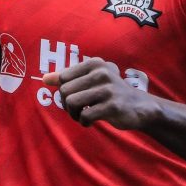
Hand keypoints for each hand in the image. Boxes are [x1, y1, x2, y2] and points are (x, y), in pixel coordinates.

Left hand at [43, 58, 158, 129]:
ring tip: (82, 115)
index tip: (74, 97)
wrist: (141, 108)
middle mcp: (101, 73)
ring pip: (71, 102)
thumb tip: (44, 79)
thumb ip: (68, 78)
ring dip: (73, 114)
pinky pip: (85, 115)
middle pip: (64, 90)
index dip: (63, 91)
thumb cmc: (110, 93)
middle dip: (66, 104)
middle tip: (78, 109)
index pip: (63, 77)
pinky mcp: (112, 106)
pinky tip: (90, 121)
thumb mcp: (91, 80)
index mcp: (95, 64)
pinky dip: (84, 121)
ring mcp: (107, 90)